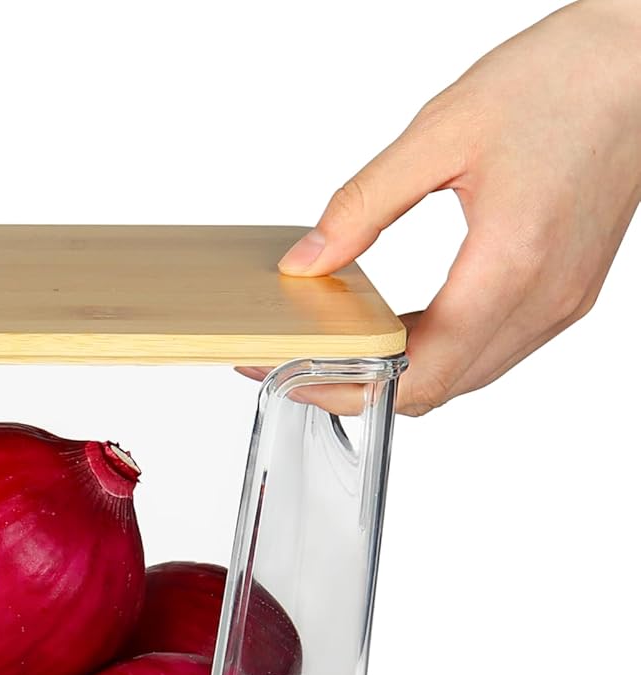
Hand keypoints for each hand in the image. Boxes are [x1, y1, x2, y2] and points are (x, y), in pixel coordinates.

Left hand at [260, 0, 640, 415]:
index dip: (346, 386)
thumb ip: (362, 206)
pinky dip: (443, 353)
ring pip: (470, 376)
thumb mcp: (437, 134)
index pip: (418, 373)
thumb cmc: (558, 81)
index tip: (293, 372)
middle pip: (440, 389)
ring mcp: (564, 299)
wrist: (637, 61)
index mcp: (511, 263)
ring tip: (342, 348)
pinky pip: (496, 349)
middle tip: (302, 363)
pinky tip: (402, 327)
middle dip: (363, 388)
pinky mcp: (570, 290)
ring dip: (404, 375)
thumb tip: (308, 263)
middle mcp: (546, 297)